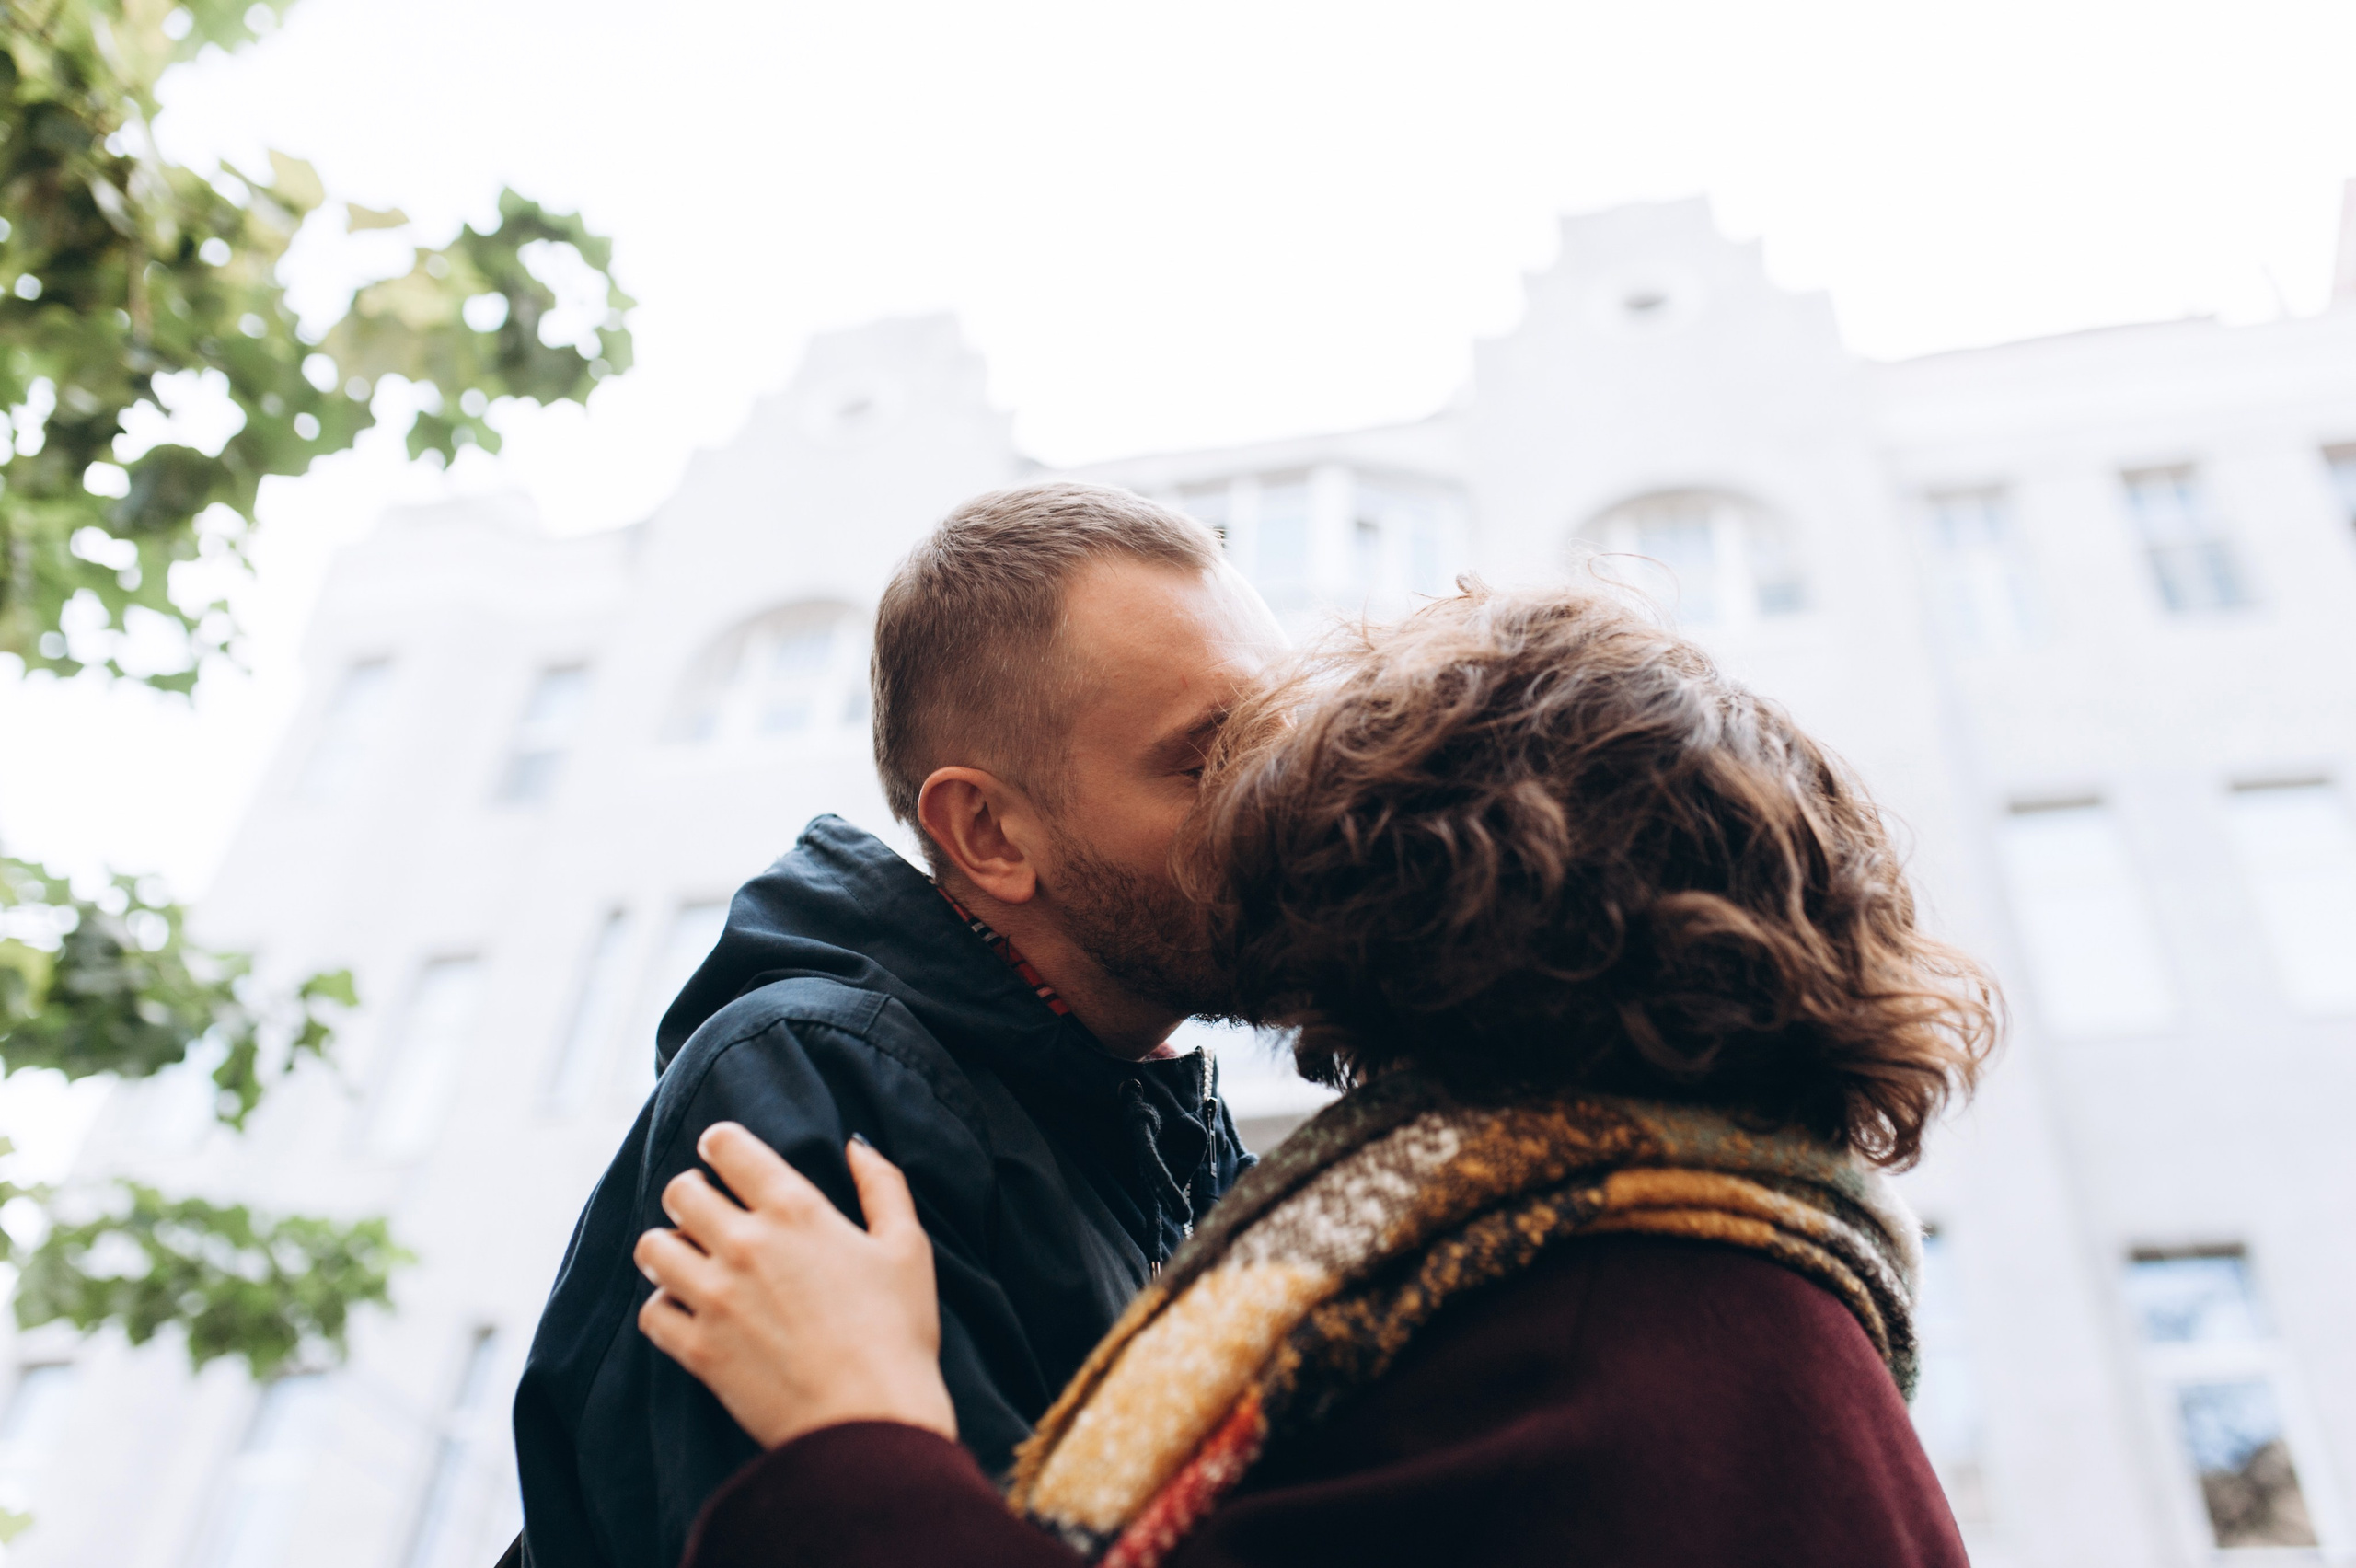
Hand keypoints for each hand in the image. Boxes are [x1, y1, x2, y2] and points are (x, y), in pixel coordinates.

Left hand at [634, 1124, 955, 1449]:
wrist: (871, 1422)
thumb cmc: (898, 1333)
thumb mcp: (906, 1248)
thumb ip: (882, 1185)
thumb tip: (855, 1144)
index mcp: (795, 1209)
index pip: (726, 1146)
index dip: (720, 1144)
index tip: (725, 1156)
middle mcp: (745, 1244)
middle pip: (679, 1191)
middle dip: (692, 1194)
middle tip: (711, 1213)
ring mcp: (715, 1298)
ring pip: (652, 1248)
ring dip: (669, 1249)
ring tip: (692, 1261)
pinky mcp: (698, 1350)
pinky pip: (651, 1313)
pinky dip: (665, 1309)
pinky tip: (690, 1312)